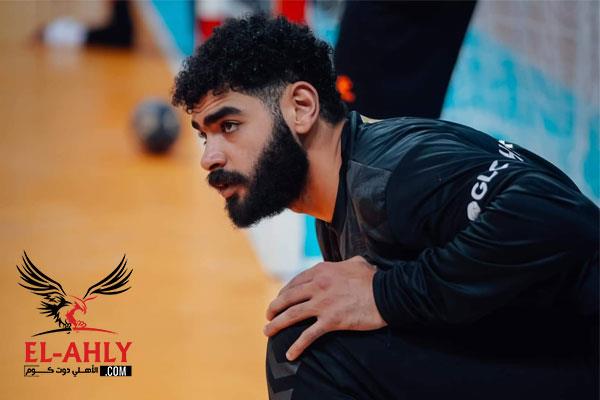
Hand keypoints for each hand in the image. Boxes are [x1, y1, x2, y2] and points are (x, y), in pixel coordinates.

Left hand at [264, 256, 386, 360]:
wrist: (387, 294)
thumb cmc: (374, 278)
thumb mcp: (357, 263)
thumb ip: (345, 263)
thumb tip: (346, 263)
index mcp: (322, 270)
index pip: (295, 282)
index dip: (284, 292)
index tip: (279, 299)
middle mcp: (318, 285)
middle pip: (288, 297)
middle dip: (274, 307)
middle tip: (268, 316)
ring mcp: (323, 303)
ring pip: (292, 314)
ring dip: (276, 324)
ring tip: (267, 332)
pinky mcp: (331, 320)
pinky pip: (308, 335)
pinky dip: (297, 345)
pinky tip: (289, 354)